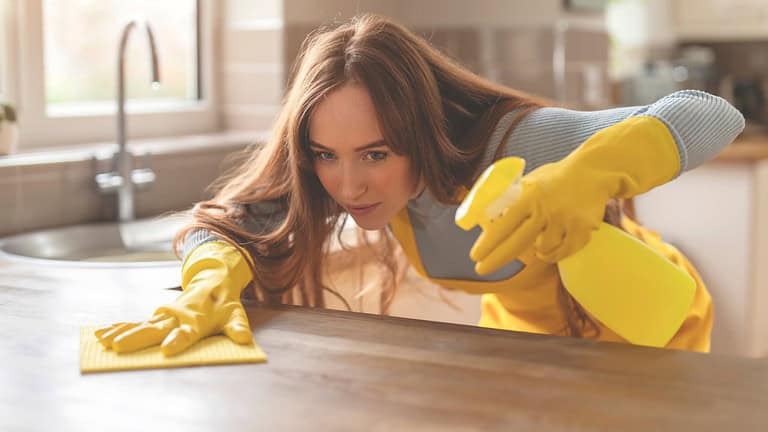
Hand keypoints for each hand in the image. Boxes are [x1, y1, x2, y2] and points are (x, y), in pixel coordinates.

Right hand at [95, 242, 253, 355]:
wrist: (214, 282)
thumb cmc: (224, 304)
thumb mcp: (235, 315)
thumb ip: (237, 327)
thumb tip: (244, 338)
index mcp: (196, 321)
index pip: (186, 333)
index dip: (177, 340)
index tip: (167, 349)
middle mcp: (177, 318)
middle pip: (155, 330)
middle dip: (137, 338)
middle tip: (118, 347)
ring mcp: (165, 316)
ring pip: (141, 326)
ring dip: (122, 332)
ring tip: (103, 341)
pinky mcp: (158, 317)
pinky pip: (137, 323)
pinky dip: (120, 327)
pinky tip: (102, 334)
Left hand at [456, 117, 680, 274]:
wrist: (594, 172)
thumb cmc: (556, 178)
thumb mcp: (531, 181)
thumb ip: (513, 199)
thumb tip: (489, 219)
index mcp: (530, 197)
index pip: (503, 225)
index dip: (487, 243)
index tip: (475, 256)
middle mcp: (546, 210)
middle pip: (517, 244)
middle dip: (496, 260)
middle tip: (481, 270)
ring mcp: (565, 222)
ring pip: (541, 251)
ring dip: (536, 252)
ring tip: (538, 242)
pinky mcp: (582, 230)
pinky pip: (562, 253)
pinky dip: (554, 254)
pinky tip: (551, 248)